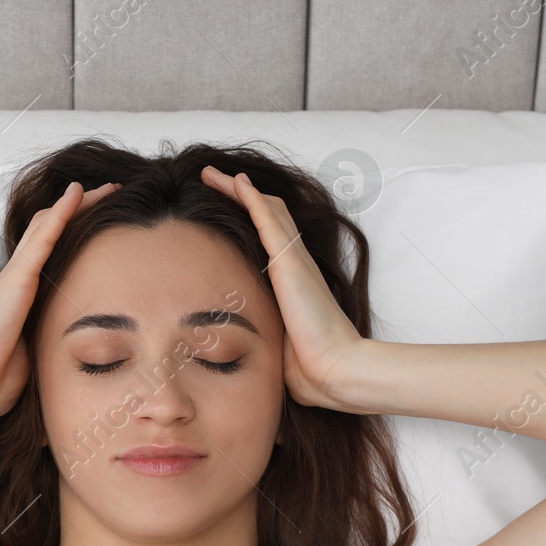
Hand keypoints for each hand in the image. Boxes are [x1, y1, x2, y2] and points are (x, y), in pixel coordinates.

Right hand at [0, 179, 121, 418]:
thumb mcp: (34, 365)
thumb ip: (49, 364)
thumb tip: (67, 395)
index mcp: (29, 300)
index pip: (57, 260)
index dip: (79, 242)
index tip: (106, 234)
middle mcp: (24, 280)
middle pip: (55, 234)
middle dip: (83, 214)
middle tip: (111, 197)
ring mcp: (21, 274)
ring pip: (52, 225)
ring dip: (79, 204)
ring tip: (106, 187)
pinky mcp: (20, 275)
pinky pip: (46, 235)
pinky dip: (64, 211)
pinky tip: (79, 192)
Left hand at [200, 165, 368, 411]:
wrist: (333, 370)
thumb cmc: (309, 367)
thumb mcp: (280, 344)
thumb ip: (265, 337)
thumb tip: (248, 357)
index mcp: (292, 281)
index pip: (269, 238)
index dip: (248, 217)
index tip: (222, 210)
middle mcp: (295, 264)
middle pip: (267, 214)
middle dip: (238, 195)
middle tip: (212, 181)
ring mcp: (293, 260)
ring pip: (265, 208)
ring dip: (237, 188)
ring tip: (211, 175)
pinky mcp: (288, 261)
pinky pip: (266, 218)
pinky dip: (249, 197)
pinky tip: (235, 182)